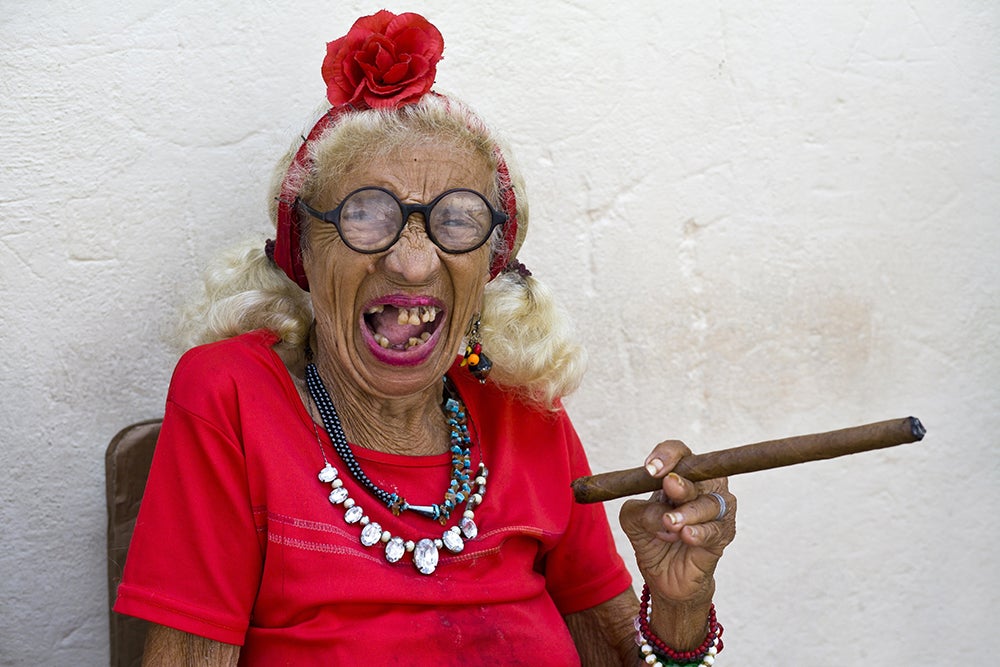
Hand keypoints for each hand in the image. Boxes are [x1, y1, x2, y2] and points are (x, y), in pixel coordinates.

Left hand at [619, 440, 735, 605]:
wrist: (664, 577)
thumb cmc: (651, 539)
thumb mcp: (633, 520)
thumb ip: (641, 510)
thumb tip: (660, 513)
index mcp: (680, 476)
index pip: (680, 453)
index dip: (667, 455)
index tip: (650, 469)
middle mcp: (703, 488)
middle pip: (700, 476)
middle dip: (682, 482)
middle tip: (669, 485)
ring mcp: (716, 510)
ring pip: (709, 504)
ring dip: (688, 512)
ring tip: (670, 523)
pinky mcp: (723, 534)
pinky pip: (715, 530)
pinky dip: (700, 532)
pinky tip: (687, 535)